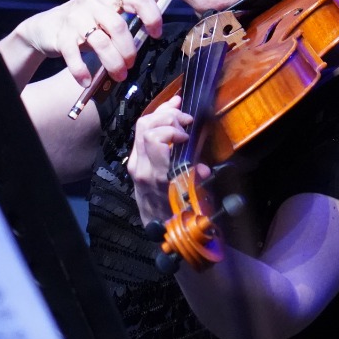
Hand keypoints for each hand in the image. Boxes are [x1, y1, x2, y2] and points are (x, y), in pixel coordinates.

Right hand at [7, 0, 162, 85]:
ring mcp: (75, 17)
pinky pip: (73, 55)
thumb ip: (121, 28)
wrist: (43, 29)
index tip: (156, 33)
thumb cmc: (82, 27)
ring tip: (117, 75)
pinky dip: (81, 70)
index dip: (150, 14)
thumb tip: (144, 47)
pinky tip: (85, 81)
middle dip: (128, 50)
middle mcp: (92, 3)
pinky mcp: (60, 34)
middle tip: (130, 65)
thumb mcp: (103, 21)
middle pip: (118, 26)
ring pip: (100, 41)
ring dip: (112, 62)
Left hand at [126, 95, 203, 225]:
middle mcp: (141, 166)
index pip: (154, 139)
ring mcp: (136, 162)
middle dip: (167, 115)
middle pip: (145, 126)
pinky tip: (169, 114)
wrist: (156, 225)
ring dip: (161, 114)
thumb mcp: (189, 200)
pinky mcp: (135, 160)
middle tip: (185, 119)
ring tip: (178, 113)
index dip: (171, 129)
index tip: (187, 134)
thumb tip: (203, 169)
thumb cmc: (177, 212)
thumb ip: (194, 181)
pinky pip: (142, 133)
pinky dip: (156, 120)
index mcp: (156, 174)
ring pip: (142, 126)